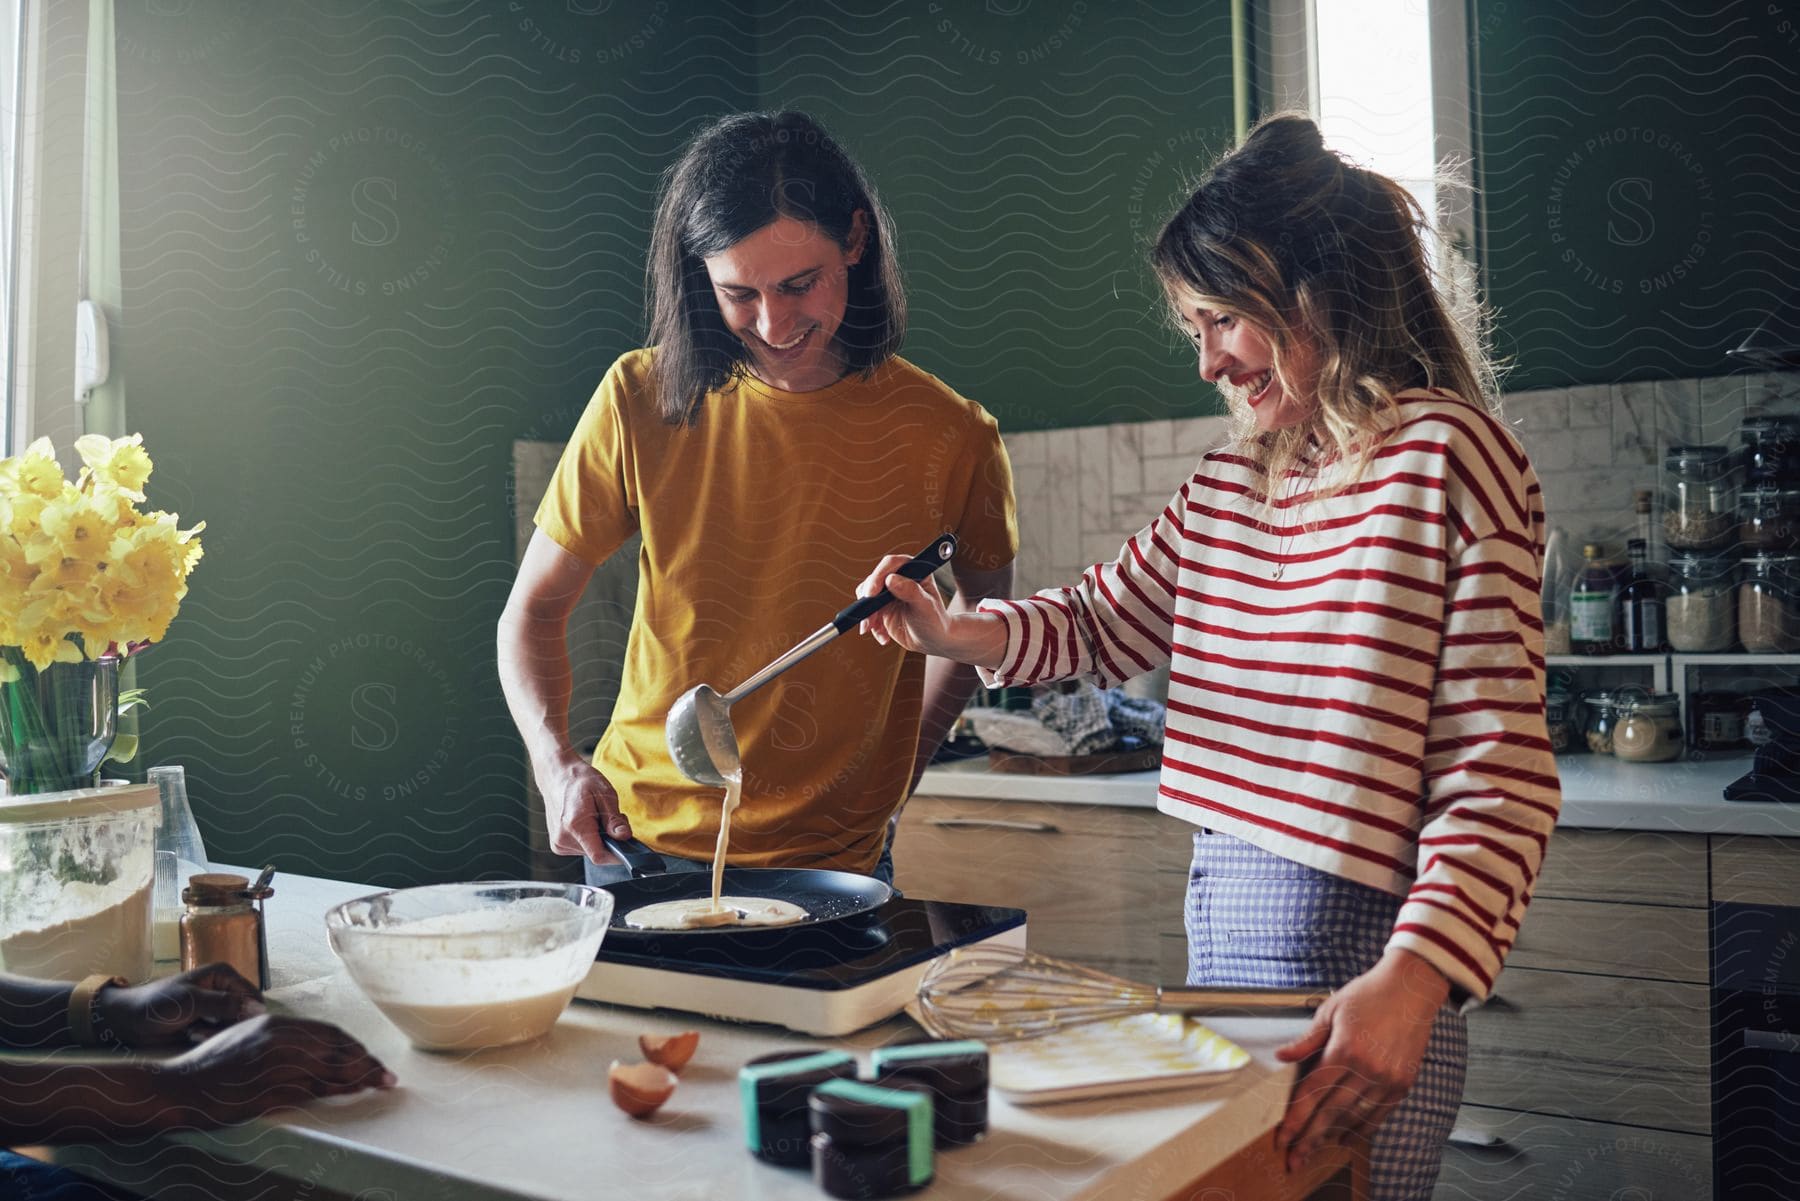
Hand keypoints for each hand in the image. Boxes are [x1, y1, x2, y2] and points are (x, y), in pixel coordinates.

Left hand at [93, 964, 264, 1048]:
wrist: (128, 1021)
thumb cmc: (157, 1004)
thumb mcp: (191, 1001)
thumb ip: (225, 1003)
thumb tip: (258, 1008)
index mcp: (223, 975)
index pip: (251, 996)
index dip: (247, 1013)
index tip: (229, 1026)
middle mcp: (222, 989)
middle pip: (243, 1014)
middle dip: (226, 1026)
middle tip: (202, 1029)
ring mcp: (214, 1008)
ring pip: (231, 1027)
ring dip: (214, 1034)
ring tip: (192, 1032)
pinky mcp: (205, 1023)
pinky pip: (218, 1035)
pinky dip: (206, 1038)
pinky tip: (190, 1036)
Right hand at [161, 1015, 393, 1128]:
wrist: (179, 1087)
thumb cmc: (209, 1064)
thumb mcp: (244, 1035)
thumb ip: (276, 1036)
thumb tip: (305, 1043)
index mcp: (275, 1025)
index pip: (328, 1033)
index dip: (353, 1045)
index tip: (368, 1055)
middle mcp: (280, 1042)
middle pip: (337, 1050)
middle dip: (366, 1062)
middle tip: (386, 1074)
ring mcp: (276, 1067)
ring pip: (331, 1070)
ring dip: (361, 1077)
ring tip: (382, 1083)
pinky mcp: (270, 1091)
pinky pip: (313, 1090)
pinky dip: (338, 1090)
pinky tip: (353, 1092)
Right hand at [540, 752, 631, 863]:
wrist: (556, 776)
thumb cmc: (581, 781)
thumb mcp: (605, 794)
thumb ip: (614, 819)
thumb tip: (624, 837)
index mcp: (575, 826)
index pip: (599, 856)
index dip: (617, 854)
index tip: (628, 846)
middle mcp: (563, 838)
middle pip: (597, 853)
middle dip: (610, 840)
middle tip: (611, 818)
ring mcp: (558, 843)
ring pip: (590, 851)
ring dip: (600, 838)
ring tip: (597, 817)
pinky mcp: (557, 845)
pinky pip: (581, 848)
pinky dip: (589, 838)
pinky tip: (587, 823)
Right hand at [854, 554, 1004, 665]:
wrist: (934, 639)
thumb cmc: (935, 620)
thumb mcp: (925, 606)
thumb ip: (911, 591)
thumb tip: (891, 579)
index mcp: (913, 569)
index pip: (890, 564)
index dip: (878, 576)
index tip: (871, 595)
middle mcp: (898, 577)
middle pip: (874, 580)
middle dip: (868, 600)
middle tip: (868, 619)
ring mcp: (888, 592)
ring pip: (866, 596)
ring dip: (866, 614)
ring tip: (873, 630)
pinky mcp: (881, 607)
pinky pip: (866, 612)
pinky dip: (872, 626)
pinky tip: (884, 638)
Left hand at [1272, 949, 1449, 1173]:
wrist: (1411, 988)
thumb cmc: (1367, 994)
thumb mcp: (1331, 1010)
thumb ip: (1307, 1040)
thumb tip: (1281, 1057)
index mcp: (1344, 1050)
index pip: (1312, 1092)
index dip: (1295, 1118)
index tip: (1282, 1138)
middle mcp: (1367, 1069)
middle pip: (1331, 1112)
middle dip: (1310, 1138)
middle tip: (1295, 1160)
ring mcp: (1387, 1078)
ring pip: (1355, 1116)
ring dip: (1334, 1136)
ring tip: (1315, 1150)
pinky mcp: (1402, 1083)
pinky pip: (1379, 1113)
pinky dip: (1361, 1127)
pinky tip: (1346, 1136)